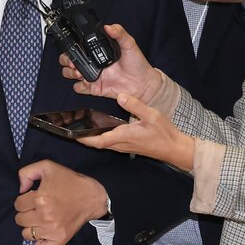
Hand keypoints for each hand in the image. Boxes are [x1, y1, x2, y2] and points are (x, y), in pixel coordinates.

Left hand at [14, 160, 108, 244]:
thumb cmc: (70, 181)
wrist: (92, 197)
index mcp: (40, 198)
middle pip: (19, 220)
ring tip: (39, 219)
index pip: (18, 204)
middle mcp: (44, 216)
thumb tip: (20, 189)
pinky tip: (43, 233)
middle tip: (36, 208)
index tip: (32, 198)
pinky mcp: (60, 240)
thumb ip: (27, 172)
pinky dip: (39, 243)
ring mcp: (52, 230)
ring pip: (27, 234)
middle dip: (25, 212)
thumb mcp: (47, 166)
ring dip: (30, 226)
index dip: (23, 199)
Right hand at [62, 23, 160, 101]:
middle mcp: (93, 63)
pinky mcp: (94, 88)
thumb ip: (120, 33)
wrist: (142, 84)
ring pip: (70, 74)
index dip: (72, 48)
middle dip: (67, 61)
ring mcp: (92, 76)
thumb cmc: (137, 64)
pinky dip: (79, 86)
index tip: (73, 49)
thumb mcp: (129, 44)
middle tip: (73, 63)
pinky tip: (86, 82)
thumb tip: (109, 27)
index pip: (78, 48)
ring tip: (79, 72)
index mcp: (98, 52)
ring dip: (70, 73)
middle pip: (69, 61)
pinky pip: (79, 88)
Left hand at [78, 93, 196, 170]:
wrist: (174, 148)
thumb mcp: (152, 115)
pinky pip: (109, 143)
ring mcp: (124, 146)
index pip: (99, 140)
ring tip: (80, 127)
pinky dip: (100, 137)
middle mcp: (121, 144)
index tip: (72, 134)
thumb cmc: (164, 133)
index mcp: (124, 136)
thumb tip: (120, 96)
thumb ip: (135, 105)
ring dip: (90, 138)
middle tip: (70, 129)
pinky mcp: (127, 146)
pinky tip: (98, 129)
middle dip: (82, 138)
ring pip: (102, 144)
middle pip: (96, 144)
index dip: (84, 138)